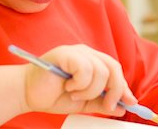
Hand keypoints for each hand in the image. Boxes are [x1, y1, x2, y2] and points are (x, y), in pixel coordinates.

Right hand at [22, 44, 136, 115]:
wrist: (27, 93)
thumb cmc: (52, 95)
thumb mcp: (83, 102)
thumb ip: (101, 102)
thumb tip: (122, 107)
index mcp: (92, 62)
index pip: (115, 70)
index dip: (124, 87)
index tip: (130, 102)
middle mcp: (87, 53)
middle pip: (113, 68)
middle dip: (114, 90)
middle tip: (106, 106)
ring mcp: (77, 52)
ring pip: (101, 72)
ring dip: (89, 91)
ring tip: (74, 94)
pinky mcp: (66, 53)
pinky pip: (86, 69)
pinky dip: (80, 84)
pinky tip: (68, 87)